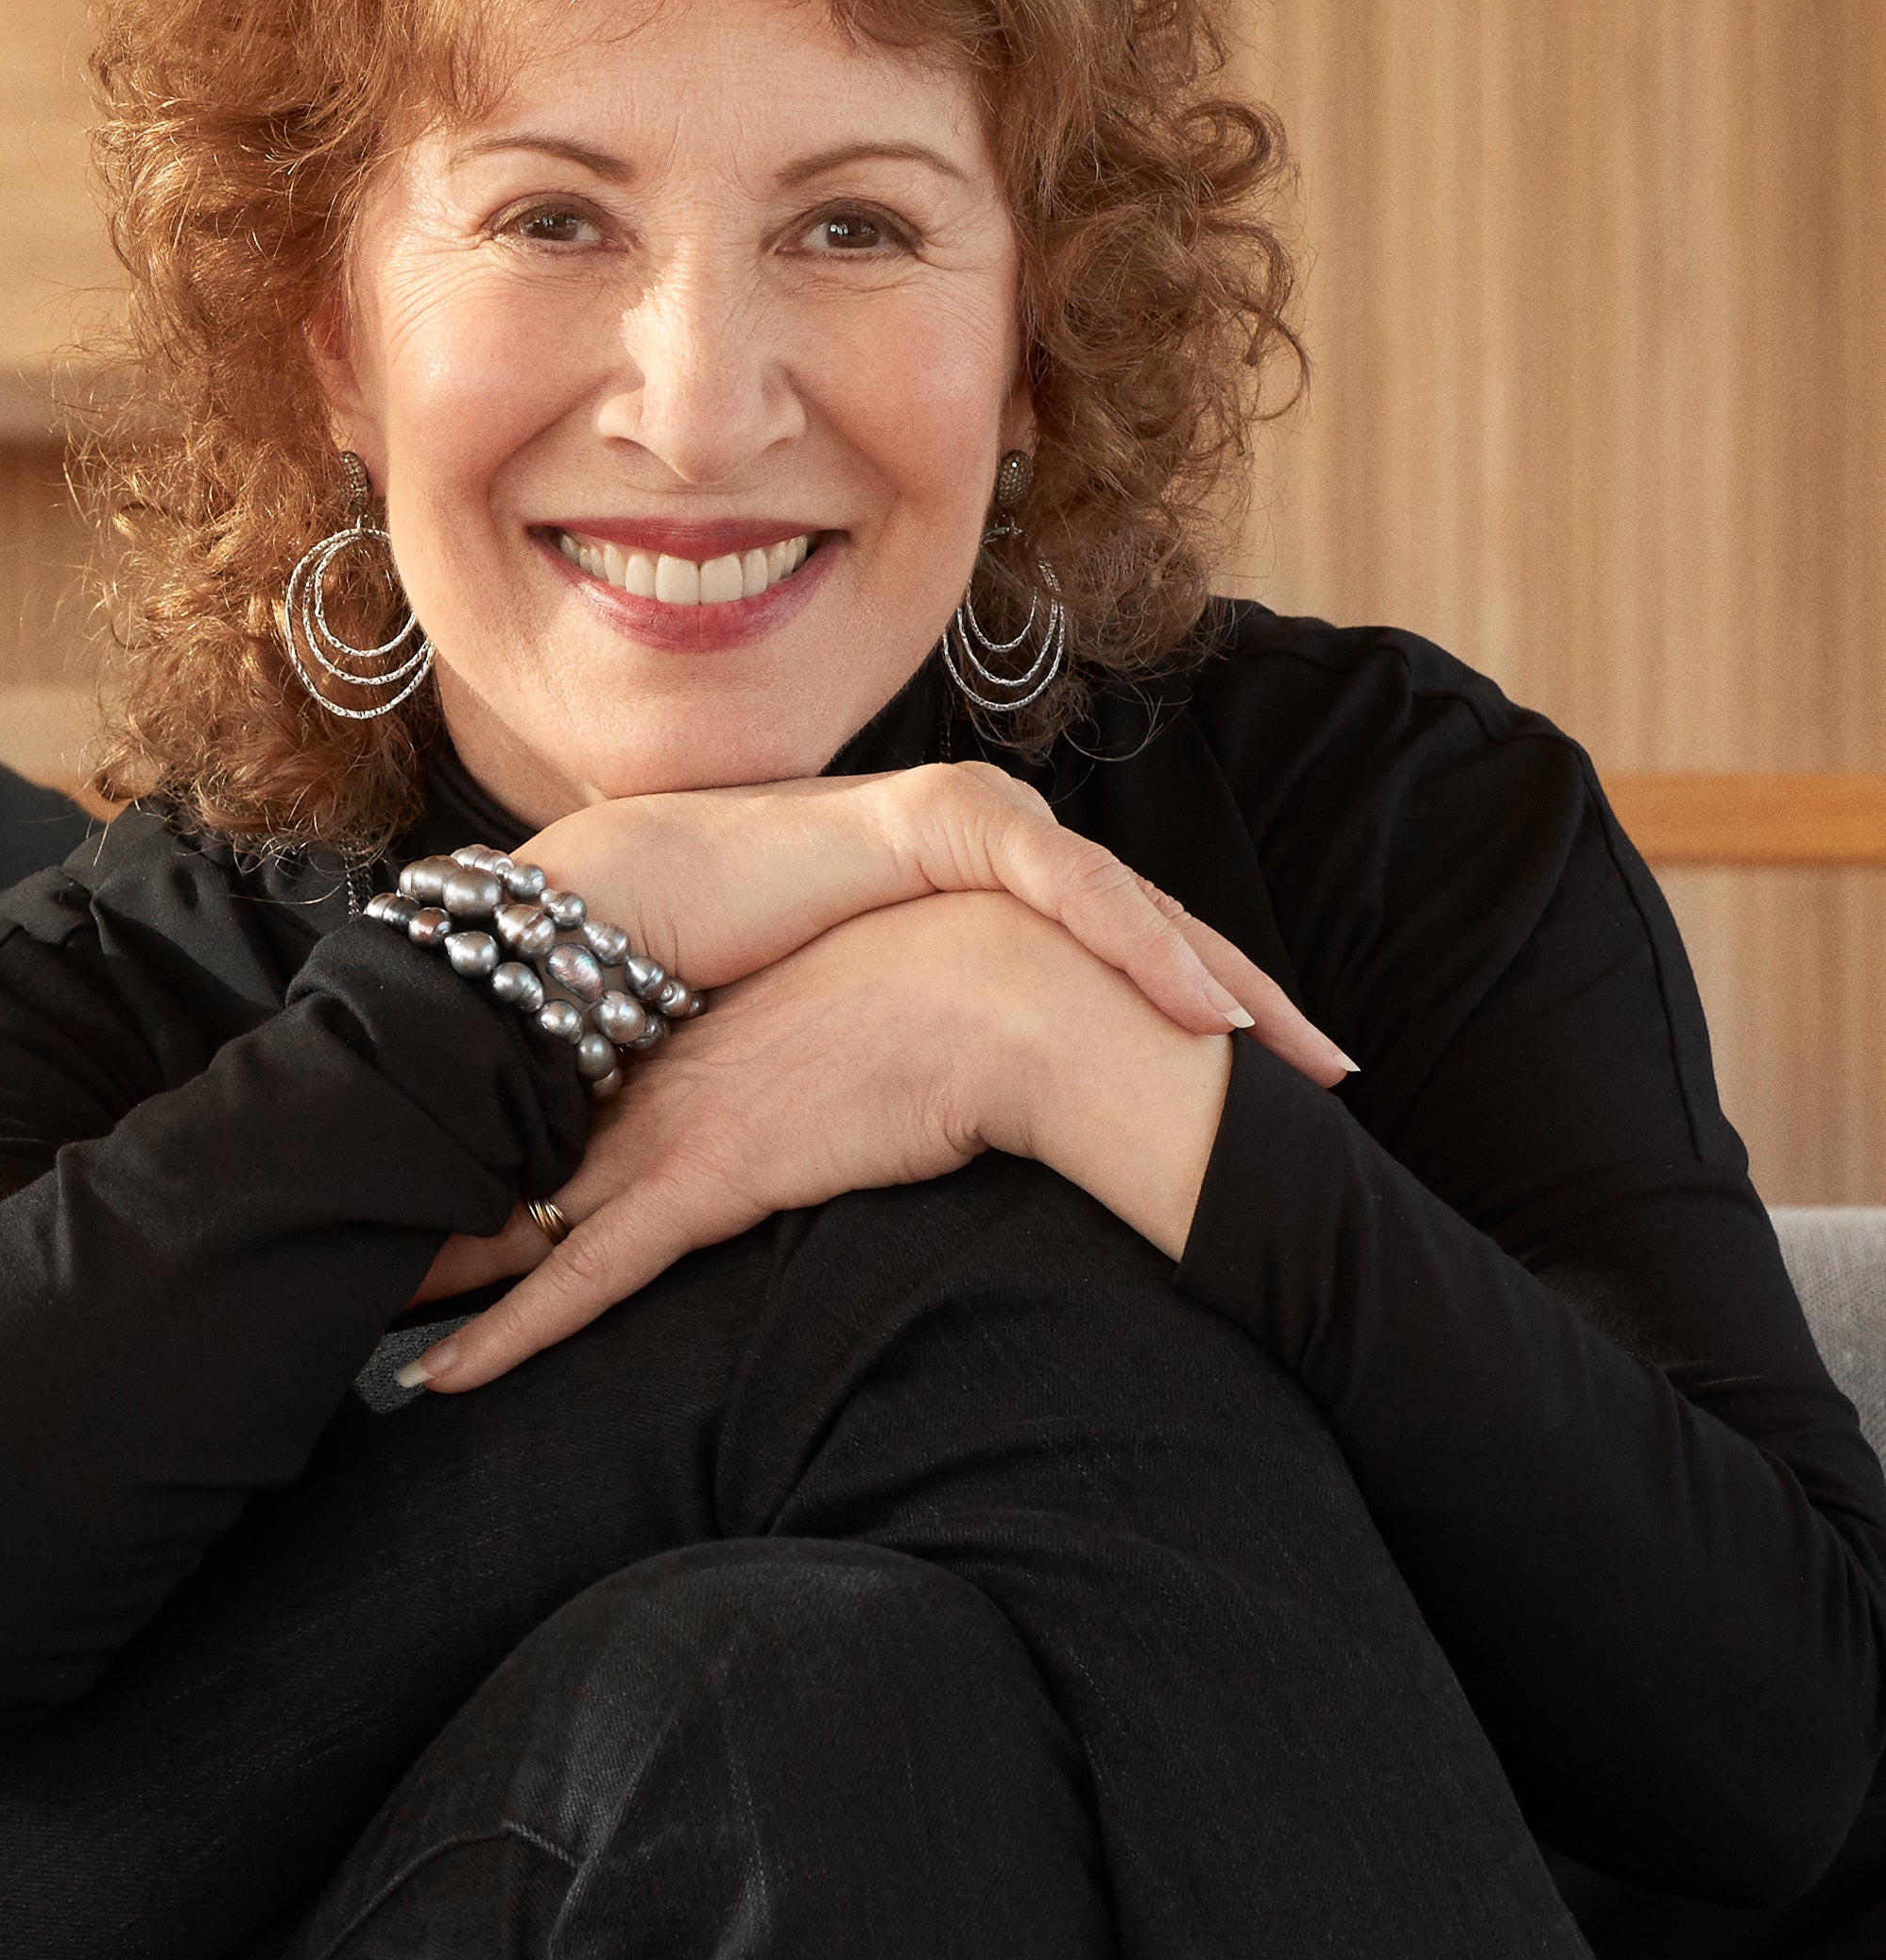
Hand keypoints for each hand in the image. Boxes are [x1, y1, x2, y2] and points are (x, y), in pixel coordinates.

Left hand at [409, 887, 1301, 1393]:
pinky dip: (507, 1335)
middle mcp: (655, 1080)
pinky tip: (439, 1376)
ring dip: (434, 1272)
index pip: (549, 1095)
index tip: (408, 1158)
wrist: (1012, 1003)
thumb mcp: (857, 1026)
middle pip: (502, 1151)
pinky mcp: (701, 1185)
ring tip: (347, 1306)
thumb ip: (805, 1063)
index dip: (475, 1133)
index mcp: (685, 1039)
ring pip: (516, 1219)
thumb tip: (803, 1092)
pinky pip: (579, 1281)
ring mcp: (668, 1132)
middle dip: (421, 1197)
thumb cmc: (963, 1011)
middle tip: (332, 1232)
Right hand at [518, 765, 1352, 1084]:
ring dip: (1214, 974)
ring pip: (1130, 900)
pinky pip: (1069, 884)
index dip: (1195, 1018)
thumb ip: (910, 1055)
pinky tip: (1198, 1004)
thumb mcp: (849, 1028)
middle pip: (1149, 926)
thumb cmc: (713, 975)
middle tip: (1334, 1076)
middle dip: (1247, 1002)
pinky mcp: (936, 819)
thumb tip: (958, 1139)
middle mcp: (987, 844)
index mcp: (973, 896)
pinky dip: (1141, 942)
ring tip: (1281, 1051)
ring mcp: (969, 820)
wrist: (625, 910)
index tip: (1275, 1098)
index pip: (1112, 956)